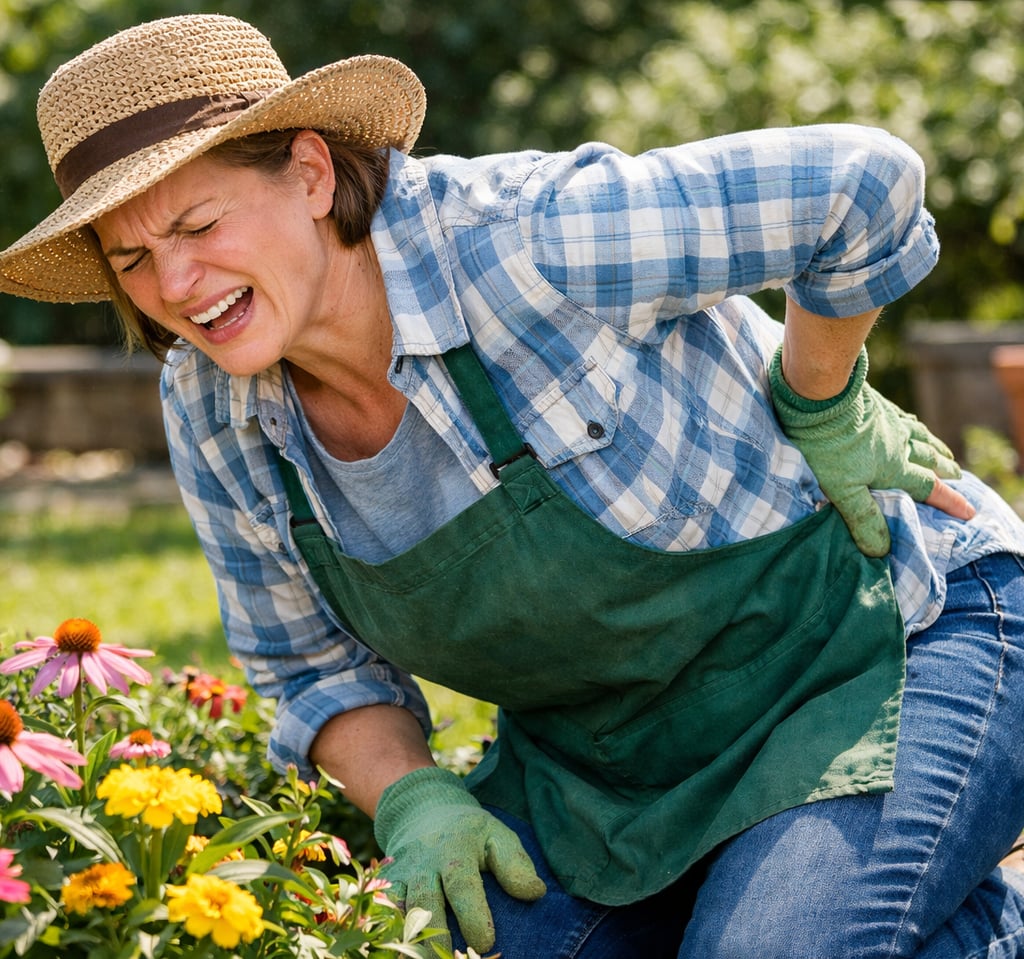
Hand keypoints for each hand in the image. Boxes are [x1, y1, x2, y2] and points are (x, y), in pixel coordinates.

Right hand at [373, 766, 545, 953]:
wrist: (423, 810)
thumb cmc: (470, 834)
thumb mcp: (496, 835)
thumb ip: (515, 863)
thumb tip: (535, 893)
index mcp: (456, 849)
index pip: (462, 884)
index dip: (472, 915)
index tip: (486, 943)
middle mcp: (425, 862)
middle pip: (425, 902)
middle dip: (436, 935)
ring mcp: (402, 874)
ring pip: (400, 910)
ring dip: (411, 941)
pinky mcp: (386, 886)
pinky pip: (383, 911)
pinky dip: (389, 931)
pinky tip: (401, 951)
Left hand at [768, 345, 973, 556]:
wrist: (820, 396)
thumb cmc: (827, 446)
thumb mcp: (842, 489)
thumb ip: (863, 518)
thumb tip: (881, 550)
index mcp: (894, 467)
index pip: (928, 489)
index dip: (949, 502)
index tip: (968, 512)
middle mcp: (899, 444)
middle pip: (930, 459)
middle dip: (946, 471)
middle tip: (959, 477)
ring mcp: (889, 422)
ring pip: (921, 437)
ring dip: (936, 447)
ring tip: (946, 453)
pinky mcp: (877, 405)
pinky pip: (905, 417)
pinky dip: (915, 425)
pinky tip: (912, 424)